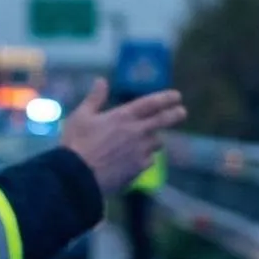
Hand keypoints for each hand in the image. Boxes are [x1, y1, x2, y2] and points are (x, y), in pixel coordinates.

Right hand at [58, 79, 187, 192]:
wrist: (77, 177)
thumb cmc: (76, 144)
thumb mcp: (81, 116)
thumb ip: (94, 98)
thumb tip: (101, 81)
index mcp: (124, 116)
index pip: (152, 103)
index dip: (166, 98)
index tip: (177, 96)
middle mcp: (137, 132)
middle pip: (164, 121)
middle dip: (175, 114)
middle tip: (182, 112)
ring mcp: (140, 152)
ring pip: (156, 143)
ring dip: (154, 140)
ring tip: (148, 141)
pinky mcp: (138, 169)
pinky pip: (148, 161)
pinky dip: (144, 158)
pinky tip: (135, 160)